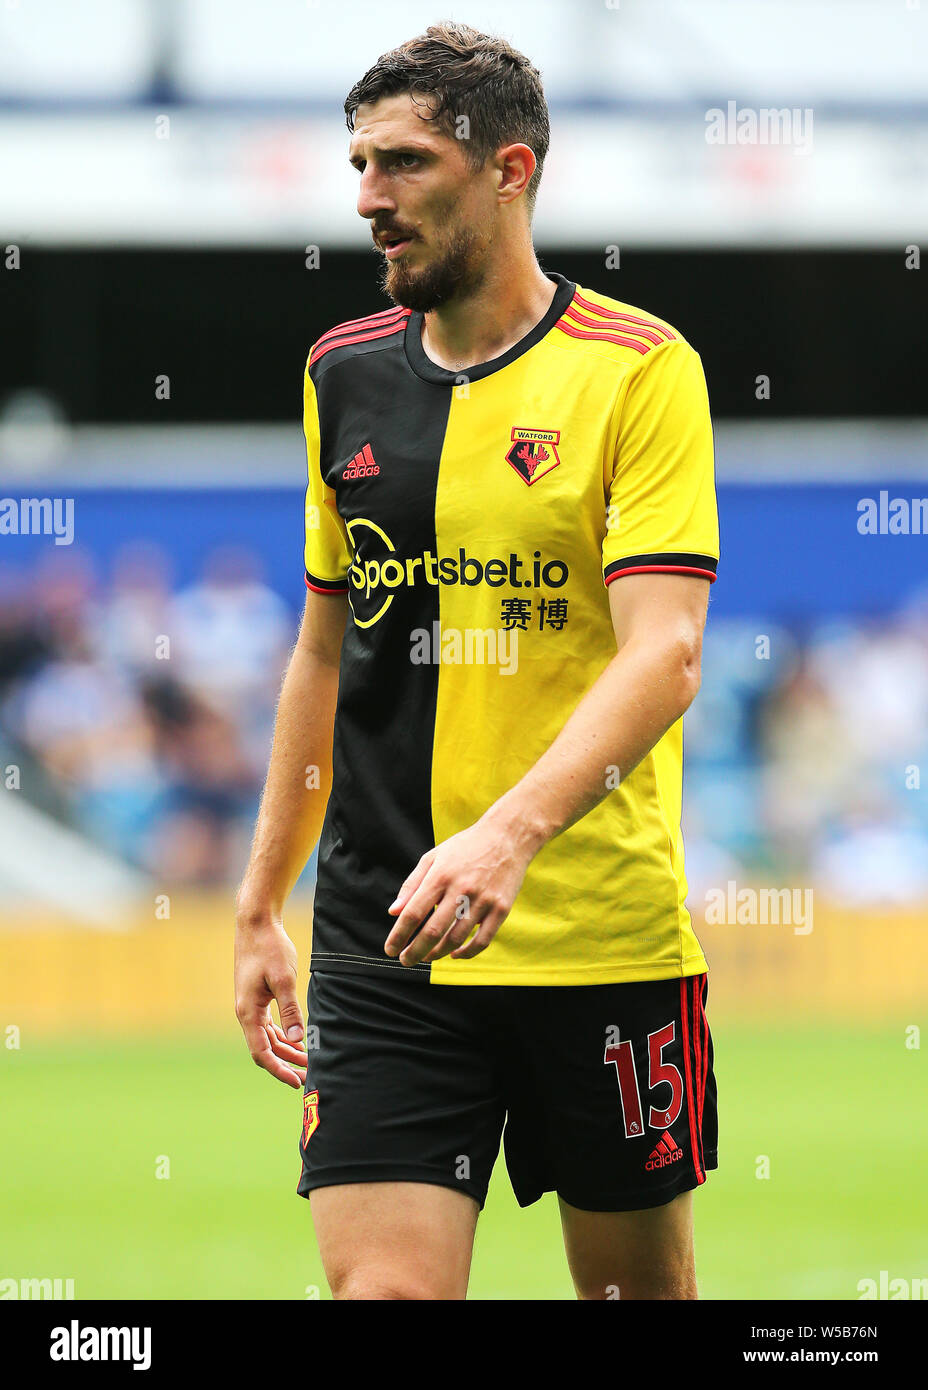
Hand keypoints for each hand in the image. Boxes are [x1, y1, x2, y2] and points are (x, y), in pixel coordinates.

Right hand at [234, 911, 308, 1087]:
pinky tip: (297, 1039)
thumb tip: (298, 1038)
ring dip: (286, 1050)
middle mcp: (246, 1012)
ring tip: (307, 1061)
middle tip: (307, 1076)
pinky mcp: (257, 998)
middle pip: (264, 1049)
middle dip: (285, 1064)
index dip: (278, 1070)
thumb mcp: (284, 978)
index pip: (261, 1052)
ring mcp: (250, 1005)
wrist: (256, 924)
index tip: (296, 1082)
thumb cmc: (269, 948)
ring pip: (267, 1038)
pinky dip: (282, 1035)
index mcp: (248, 1012)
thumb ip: (290, 1009)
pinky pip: (268, 1025)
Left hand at [384, 813, 537, 966]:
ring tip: (426, 956)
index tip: (390, 949)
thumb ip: (412, 884)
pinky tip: (454, 953)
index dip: (399, 935)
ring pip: (456, 939)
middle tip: (406, 961)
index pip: (413, 913)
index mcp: (440, 875)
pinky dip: (467, 953)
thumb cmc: (465, 847)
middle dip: (415, 952)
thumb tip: (393, 912)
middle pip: (433, 931)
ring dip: (437, 953)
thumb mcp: (433, 857)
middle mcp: (461, 889)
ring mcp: (483, 900)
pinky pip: (482, 940)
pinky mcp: (501, 908)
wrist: (508, 836)